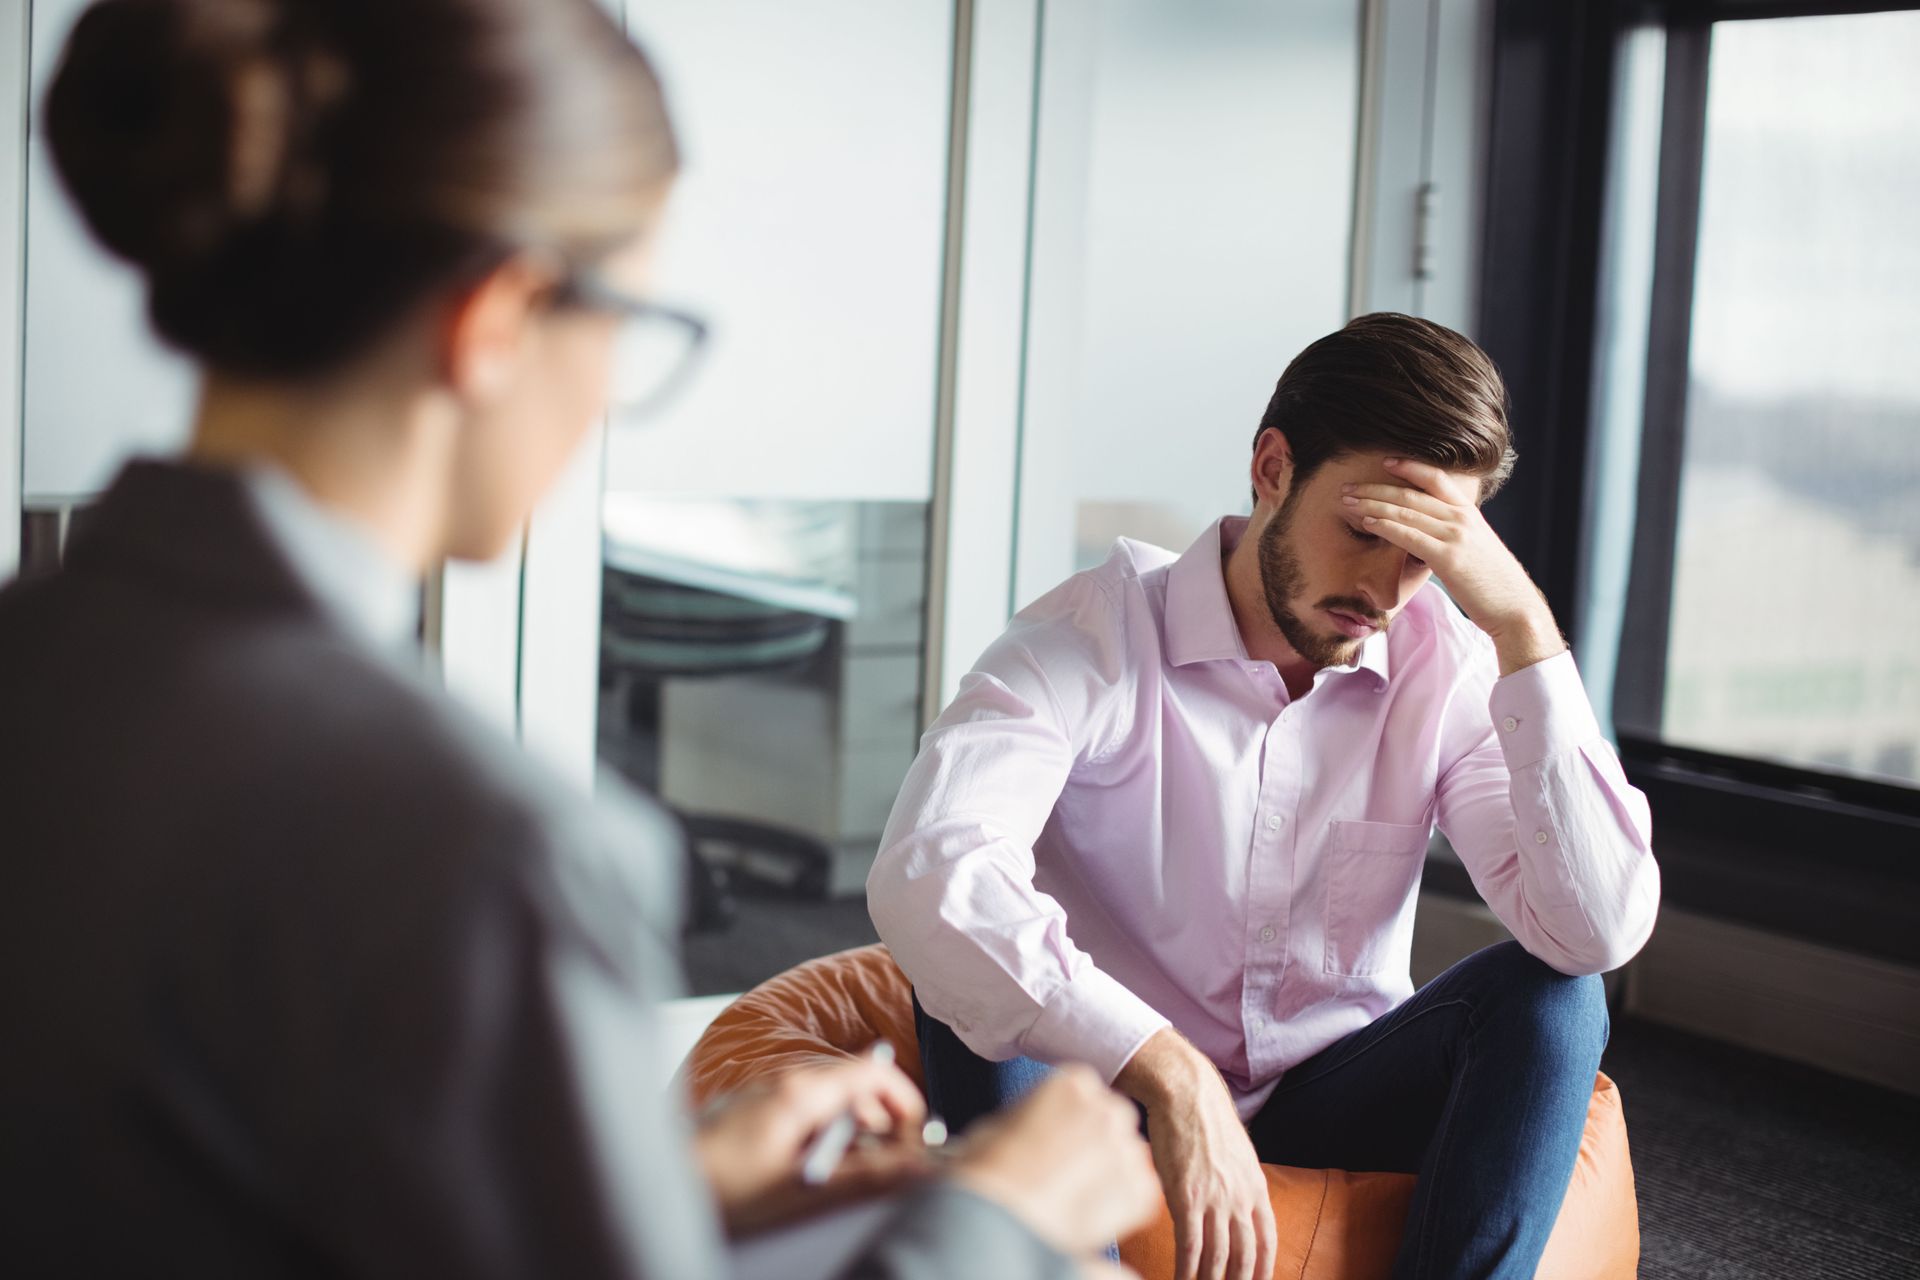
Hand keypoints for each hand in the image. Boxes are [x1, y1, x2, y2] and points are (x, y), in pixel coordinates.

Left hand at [692, 1048, 934, 1236]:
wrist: (663, 1185)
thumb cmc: (723, 1187)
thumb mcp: (803, 1190)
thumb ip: (864, 1177)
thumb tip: (912, 1168)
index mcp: (802, 1091)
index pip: (873, 1072)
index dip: (905, 1101)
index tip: (915, 1135)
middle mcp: (786, 1081)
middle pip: (855, 1087)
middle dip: (880, 1124)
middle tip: (887, 1165)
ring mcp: (767, 1092)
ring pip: (830, 1101)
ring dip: (850, 1133)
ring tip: (847, 1174)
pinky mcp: (753, 1108)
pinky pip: (803, 1110)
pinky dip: (822, 1134)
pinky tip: (810, 1169)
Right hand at [947, 1065, 1161, 1259]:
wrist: (999, 1212)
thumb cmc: (988, 1167)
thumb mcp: (1001, 1121)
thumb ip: (1033, 1116)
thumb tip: (1034, 1130)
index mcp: (1075, 1081)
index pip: (1084, 1094)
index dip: (1065, 1121)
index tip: (1051, 1141)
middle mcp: (1109, 1108)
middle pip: (1111, 1122)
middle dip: (1093, 1145)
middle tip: (1063, 1173)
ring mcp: (1128, 1149)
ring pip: (1126, 1159)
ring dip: (1107, 1175)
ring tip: (1071, 1199)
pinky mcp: (1140, 1191)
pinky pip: (1138, 1194)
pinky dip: (1119, 1207)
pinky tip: (1086, 1216)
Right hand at [1116, 1030, 1275, 1279]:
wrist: (1185, 1093)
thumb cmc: (1205, 1118)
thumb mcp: (1236, 1152)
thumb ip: (1238, 1181)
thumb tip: (1233, 1203)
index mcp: (1255, 1187)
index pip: (1267, 1240)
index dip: (1263, 1269)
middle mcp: (1240, 1198)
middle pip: (1245, 1256)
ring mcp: (1215, 1199)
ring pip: (1217, 1257)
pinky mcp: (1186, 1197)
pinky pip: (1190, 1246)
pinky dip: (1186, 1271)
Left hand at [1343, 457, 1564, 674]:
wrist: (1514, 608)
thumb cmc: (1492, 584)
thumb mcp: (1474, 548)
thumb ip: (1452, 535)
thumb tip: (1427, 534)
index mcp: (1469, 513)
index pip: (1436, 479)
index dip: (1410, 466)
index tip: (1385, 462)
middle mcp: (1462, 518)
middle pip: (1411, 493)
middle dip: (1375, 489)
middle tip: (1349, 487)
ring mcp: (1455, 536)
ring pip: (1406, 512)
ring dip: (1372, 505)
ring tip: (1348, 501)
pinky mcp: (1448, 558)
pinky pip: (1409, 536)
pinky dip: (1385, 527)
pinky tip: (1367, 523)